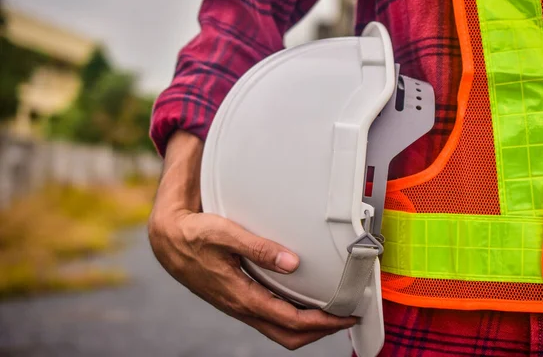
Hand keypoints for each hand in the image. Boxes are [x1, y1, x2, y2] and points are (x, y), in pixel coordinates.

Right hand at [148, 131, 357, 349]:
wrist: (168, 240)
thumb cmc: (195, 235)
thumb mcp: (226, 235)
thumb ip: (259, 249)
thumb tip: (293, 263)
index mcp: (242, 296)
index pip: (292, 320)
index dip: (323, 322)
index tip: (346, 316)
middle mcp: (241, 307)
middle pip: (287, 336)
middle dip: (320, 332)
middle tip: (344, 319)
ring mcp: (238, 305)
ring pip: (277, 330)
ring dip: (305, 327)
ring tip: (328, 313)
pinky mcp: (236, 299)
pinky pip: (268, 319)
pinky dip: (290, 318)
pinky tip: (298, 303)